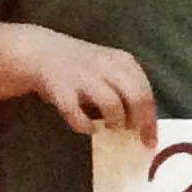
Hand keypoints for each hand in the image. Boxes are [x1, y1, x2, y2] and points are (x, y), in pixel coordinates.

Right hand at [27, 29, 156, 144]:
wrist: (40, 51)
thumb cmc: (82, 67)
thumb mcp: (110, 68)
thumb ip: (126, 89)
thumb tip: (144, 125)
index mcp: (121, 60)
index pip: (146, 91)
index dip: (150, 119)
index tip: (151, 140)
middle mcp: (105, 65)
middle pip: (136, 96)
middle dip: (140, 123)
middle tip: (137, 139)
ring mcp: (83, 75)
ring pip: (112, 103)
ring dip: (116, 121)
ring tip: (112, 128)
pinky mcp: (61, 88)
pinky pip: (76, 112)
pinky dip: (85, 125)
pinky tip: (88, 128)